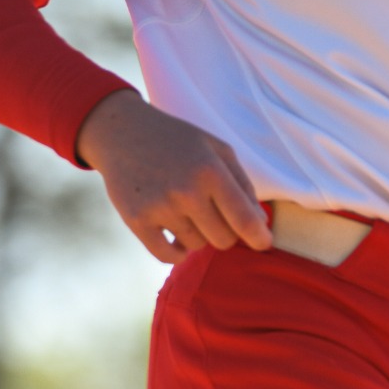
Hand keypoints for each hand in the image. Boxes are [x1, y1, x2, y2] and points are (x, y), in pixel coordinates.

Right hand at [77, 89, 271, 264]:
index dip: (259, 237)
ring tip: (186, 211)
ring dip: (197, 234)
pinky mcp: (136, 220)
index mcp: (211, 170)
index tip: (264, 242)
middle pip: (223, 239)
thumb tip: (260, 224)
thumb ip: (242, 184)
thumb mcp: (217, 148)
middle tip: (213, 214)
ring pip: (196, 246)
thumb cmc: (178, 141)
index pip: (245, 219)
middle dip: (224, 231)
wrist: (124, 132)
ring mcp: (160, 207)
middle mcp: (187, 191)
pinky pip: (167, 256)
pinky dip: (177, 252)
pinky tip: (176, 236)